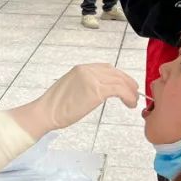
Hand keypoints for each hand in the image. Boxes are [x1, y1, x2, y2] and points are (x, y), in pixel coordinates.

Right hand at [9, 63, 138, 137]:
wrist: (46, 112)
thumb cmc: (56, 106)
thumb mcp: (71, 88)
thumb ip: (86, 85)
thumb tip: (100, 91)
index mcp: (81, 68)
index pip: (107, 68)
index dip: (120, 76)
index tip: (127, 86)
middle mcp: (87, 70)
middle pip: (116, 73)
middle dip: (128, 82)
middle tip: (135, 93)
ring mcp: (91, 79)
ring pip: (120, 81)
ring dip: (130, 91)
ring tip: (133, 101)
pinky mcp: (95, 91)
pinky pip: (119, 90)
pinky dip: (128, 96)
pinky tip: (129, 104)